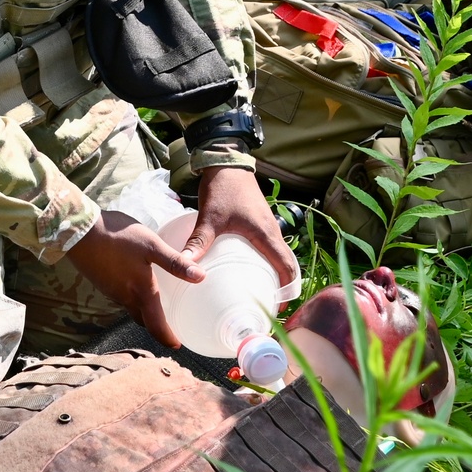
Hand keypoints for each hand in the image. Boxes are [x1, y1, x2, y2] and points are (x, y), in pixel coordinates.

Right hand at [66, 209, 205, 347]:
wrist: (78, 231)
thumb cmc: (117, 237)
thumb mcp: (151, 245)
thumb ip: (174, 262)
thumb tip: (201, 277)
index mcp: (140, 293)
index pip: (156, 326)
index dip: (167, 338)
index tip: (177, 345)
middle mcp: (124, 298)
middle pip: (142, 320)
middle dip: (156, 327)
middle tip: (168, 327)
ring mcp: (110, 291)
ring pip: (130, 308)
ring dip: (143, 311)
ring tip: (155, 304)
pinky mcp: (101, 282)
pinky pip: (120, 296)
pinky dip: (131, 297)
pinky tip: (134, 283)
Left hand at [182, 167, 297, 301]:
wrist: (227, 162)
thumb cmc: (223, 189)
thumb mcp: (209, 218)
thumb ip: (199, 242)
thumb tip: (184, 265)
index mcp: (267, 235)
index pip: (287, 267)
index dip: (286, 290)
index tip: (276, 309)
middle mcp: (272, 232)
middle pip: (286, 264)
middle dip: (281, 286)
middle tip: (266, 305)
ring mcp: (268, 226)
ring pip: (278, 255)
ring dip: (274, 273)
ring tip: (258, 291)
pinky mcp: (260, 222)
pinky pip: (269, 247)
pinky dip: (266, 260)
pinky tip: (247, 268)